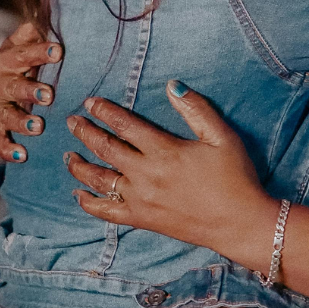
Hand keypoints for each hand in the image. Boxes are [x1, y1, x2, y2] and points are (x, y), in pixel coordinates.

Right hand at [0, 22, 61, 162]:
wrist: (3, 80)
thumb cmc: (27, 61)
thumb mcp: (30, 43)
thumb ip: (40, 31)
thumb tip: (55, 10)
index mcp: (9, 58)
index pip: (24, 53)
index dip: (40, 52)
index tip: (59, 51)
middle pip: (13, 84)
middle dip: (30, 90)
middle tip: (49, 95)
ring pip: (4, 113)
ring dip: (20, 120)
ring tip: (38, 126)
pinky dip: (5, 147)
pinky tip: (20, 155)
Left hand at [64, 81, 279, 268]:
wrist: (239, 223)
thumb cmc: (236, 177)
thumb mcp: (223, 137)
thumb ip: (196, 110)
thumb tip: (172, 85)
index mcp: (164, 150)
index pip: (124, 125)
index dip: (105, 111)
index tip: (90, 102)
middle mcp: (145, 174)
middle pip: (105, 148)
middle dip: (85, 132)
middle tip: (72, 121)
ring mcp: (140, 198)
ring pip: (99, 178)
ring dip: (80, 165)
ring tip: (69, 155)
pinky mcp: (142, 219)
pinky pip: (106, 211)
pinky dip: (88, 203)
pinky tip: (79, 195)